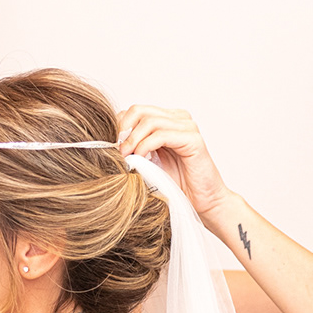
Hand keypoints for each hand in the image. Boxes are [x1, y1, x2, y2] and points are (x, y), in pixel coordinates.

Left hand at [115, 104, 232, 215]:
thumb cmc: (178, 184)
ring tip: (126, 157)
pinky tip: (140, 158)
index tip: (109, 145)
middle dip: (122, 130)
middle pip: (140, 111)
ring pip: (149, 121)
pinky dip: (145, 146)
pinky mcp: (193, 140)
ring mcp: (187, 127)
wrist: (203, 202)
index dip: (119, 126)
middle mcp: (178, 119)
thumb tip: (109, 143)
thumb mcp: (147, 162)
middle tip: (116, 150)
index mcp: (167, 120)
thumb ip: (134, 148)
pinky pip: (162, 135)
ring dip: (133, 140)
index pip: (135, 111)